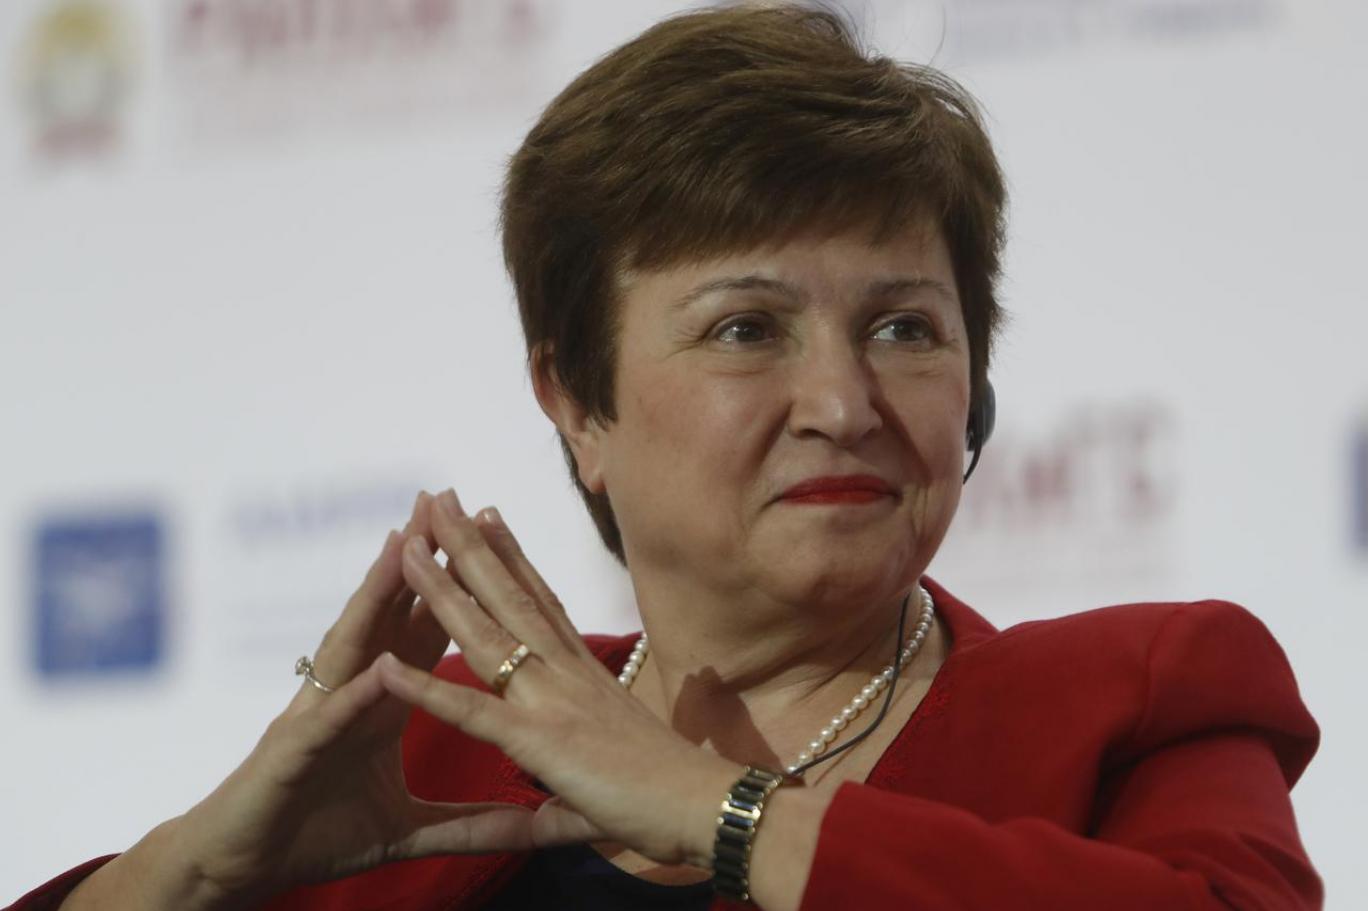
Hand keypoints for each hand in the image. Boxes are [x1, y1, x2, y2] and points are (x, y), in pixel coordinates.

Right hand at [146, 492, 551, 905]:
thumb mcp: (408, 830)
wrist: (243, 869)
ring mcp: (320, 716)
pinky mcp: (293, 755)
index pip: (426, 632)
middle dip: (417, 560)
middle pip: (391, 616)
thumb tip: (528, 826)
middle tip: (444, 501)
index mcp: (384, 703)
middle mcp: (352, 694)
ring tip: (401, 543)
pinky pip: (329, 719)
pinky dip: (354, 694)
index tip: (488, 539)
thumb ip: (471, 824)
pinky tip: (378, 667)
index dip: (456, 587)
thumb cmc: (317, 836)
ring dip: (376, 596)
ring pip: (354, 645)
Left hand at [376, 489, 740, 868]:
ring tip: (407, 547)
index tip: (488, 513)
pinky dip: (426, 690)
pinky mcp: (536, 740)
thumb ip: (606, 722)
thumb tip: (610, 717)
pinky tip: (386, 668)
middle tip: (438, 498)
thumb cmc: (673, 779)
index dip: (511, 554)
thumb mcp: (627, 736)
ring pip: (484, 633)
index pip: (542, 598)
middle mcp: (565, 669)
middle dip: (469, 545)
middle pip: (509, 594)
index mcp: (584, 669)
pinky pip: (470, 711)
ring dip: (441, 589)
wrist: (700, 805)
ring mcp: (549, 699)